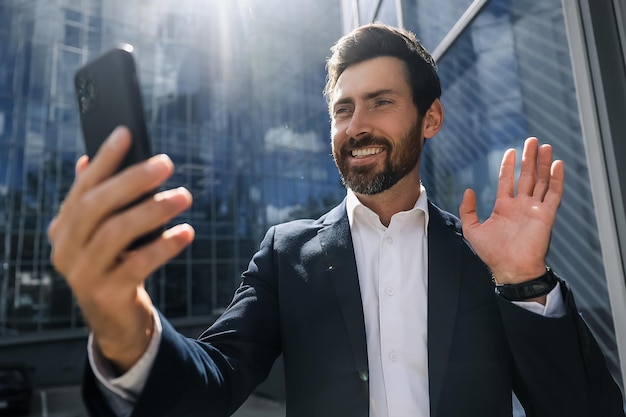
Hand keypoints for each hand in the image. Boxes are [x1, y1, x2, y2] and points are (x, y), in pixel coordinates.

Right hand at [48, 127, 193, 370]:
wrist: (115, 319)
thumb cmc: (115, 265)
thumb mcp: (103, 233)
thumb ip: (98, 200)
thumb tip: (90, 158)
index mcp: (64, 228)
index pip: (83, 186)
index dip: (104, 159)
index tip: (126, 133)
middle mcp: (66, 249)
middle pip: (97, 205)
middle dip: (132, 180)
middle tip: (166, 164)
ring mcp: (83, 273)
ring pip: (116, 232)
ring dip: (153, 210)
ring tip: (183, 197)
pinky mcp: (106, 294)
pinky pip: (138, 264)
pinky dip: (164, 246)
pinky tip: (186, 232)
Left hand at [459, 137, 563, 284]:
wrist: (511, 269)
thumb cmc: (492, 254)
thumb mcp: (472, 230)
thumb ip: (468, 210)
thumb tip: (468, 190)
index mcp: (504, 207)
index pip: (507, 180)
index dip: (509, 165)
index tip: (511, 151)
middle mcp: (520, 205)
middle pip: (527, 176)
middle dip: (529, 158)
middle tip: (531, 141)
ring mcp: (534, 209)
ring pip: (541, 181)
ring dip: (543, 164)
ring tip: (544, 147)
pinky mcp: (546, 215)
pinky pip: (554, 194)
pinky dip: (556, 179)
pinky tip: (556, 165)